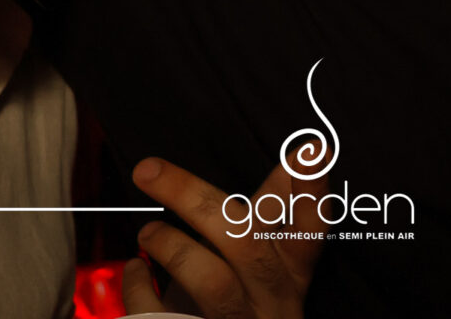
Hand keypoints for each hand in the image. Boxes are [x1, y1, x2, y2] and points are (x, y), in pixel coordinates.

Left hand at [120, 153, 324, 317]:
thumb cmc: (246, 303)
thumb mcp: (268, 263)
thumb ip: (274, 211)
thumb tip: (308, 149)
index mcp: (290, 275)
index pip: (308, 233)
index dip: (311, 195)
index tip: (313, 149)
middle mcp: (271, 301)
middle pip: (246, 244)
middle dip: (196, 199)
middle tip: (148, 169)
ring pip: (214, 283)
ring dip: (174, 247)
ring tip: (147, 231)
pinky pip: (164, 317)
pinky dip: (140, 290)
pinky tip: (137, 270)